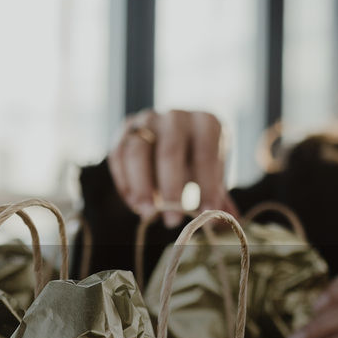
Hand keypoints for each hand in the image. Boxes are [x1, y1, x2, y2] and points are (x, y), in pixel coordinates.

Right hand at [106, 109, 238, 226]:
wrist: (173, 139)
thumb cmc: (198, 161)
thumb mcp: (213, 174)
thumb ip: (216, 196)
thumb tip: (219, 220)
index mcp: (205, 123)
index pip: (206, 151)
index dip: (206, 183)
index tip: (206, 211)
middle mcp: (176, 116)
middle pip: (169, 150)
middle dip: (170, 189)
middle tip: (172, 220)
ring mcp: (147, 120)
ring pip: (137, 151)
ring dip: (141, 187)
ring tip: (147, 214)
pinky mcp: (125, 130)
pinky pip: (118, 155)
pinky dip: (124, 182)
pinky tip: (133, 203)